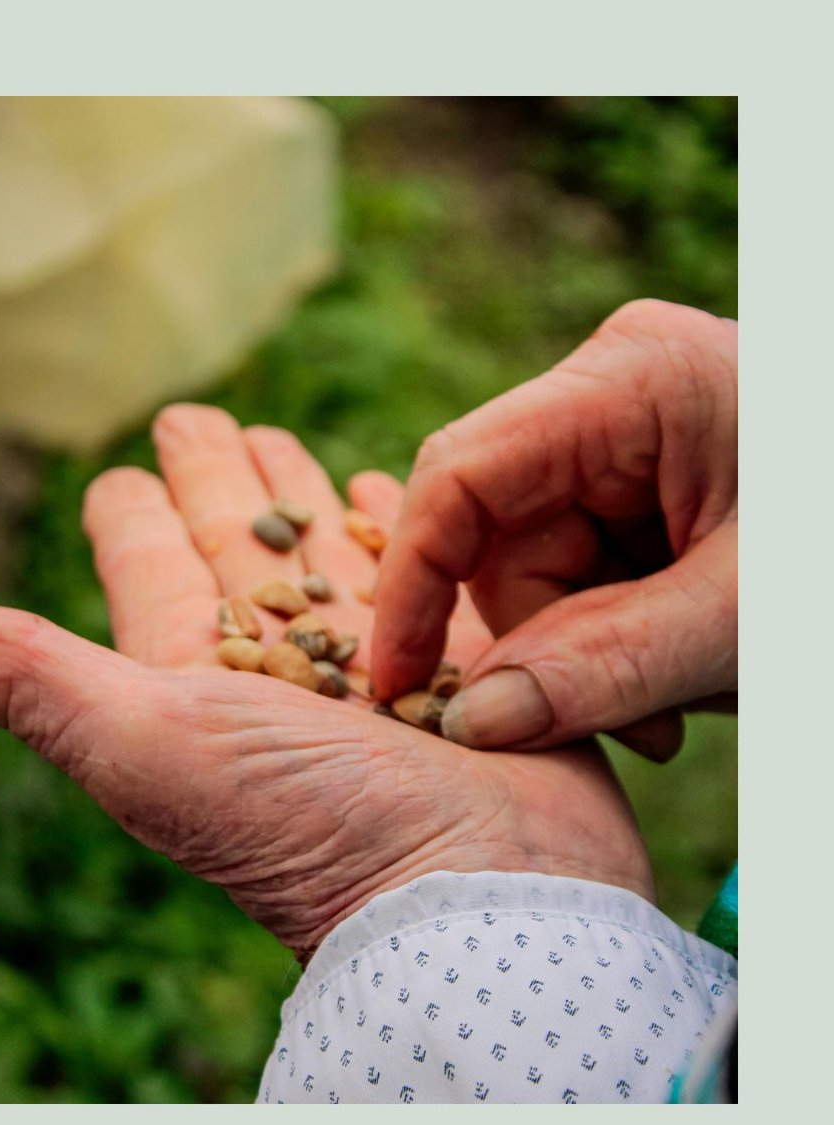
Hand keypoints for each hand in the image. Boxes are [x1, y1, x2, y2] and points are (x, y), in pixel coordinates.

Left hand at [0, 404, 653, 959]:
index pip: (151, 572)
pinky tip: (389, 494)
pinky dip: (401, 537)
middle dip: (214, 483)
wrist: (475, 900)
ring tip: (284, 438)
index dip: (131, 517)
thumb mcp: (146, 745)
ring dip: (300, 498)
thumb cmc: (310, 823)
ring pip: (323, 556)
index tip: (124, 473)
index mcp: (199, 681)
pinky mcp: (460, 667)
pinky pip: (423, 580)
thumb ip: (38, 679)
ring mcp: (372, 670)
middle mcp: (281, 674)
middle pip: (235, 550)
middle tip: (197, 416)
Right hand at [371, 299, 736, 759]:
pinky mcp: (644, 475)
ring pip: (540, 562)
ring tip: (675, 704)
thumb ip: (603, 668)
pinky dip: (617, 632)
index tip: (399, 684)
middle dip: (545, 639)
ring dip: (588, 649)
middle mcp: (612, 392)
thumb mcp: (743, 617)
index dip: (415, 586)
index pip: (462, 476)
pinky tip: (680, 669)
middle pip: (502, 534)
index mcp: (629, 382)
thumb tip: (471, 723)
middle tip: (629, 724)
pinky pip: (585, 564)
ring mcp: (627, 432)